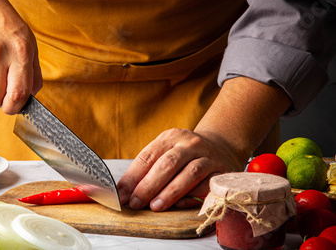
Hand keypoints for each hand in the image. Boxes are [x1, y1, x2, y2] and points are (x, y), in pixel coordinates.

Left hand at [117, 128, 245, 211]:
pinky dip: (193, 196)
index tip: (121, 194)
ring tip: (155, 206)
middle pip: (167, 164)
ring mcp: (208, 156)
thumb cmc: (186, 154)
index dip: (132, 177)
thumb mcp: (167, 152)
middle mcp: (190, 143)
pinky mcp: (222, 171)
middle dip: (148, 185)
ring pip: (189, 173)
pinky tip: (180, 205)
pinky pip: (207, 185)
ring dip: (170, 191)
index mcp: (171, 137)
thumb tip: (126, 192)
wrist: (222, 146)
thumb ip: (149, 169)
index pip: (148, 156)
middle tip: (135, 203)